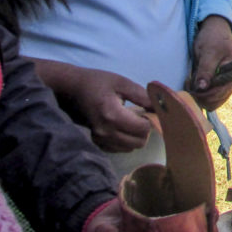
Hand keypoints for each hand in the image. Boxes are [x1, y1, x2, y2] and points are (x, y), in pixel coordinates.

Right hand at [34, 59, 152, 152]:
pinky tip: (122, 127)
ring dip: (136, 136)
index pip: (143, 129)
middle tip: (141, 116)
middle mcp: (106, 132)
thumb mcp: (121, 82)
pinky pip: (120, 149)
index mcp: (112, 115)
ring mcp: (100, 139)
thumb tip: (160, 107)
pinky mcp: (97, 143)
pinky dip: (126, 140)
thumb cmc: (97, 83)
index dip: (150, 120)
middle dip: (145, 130)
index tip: (147, 110)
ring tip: (131, 120)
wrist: (70, 90)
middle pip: (139, 142)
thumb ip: (142, 96)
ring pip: (130, 148)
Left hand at [188, 15, 231, 110]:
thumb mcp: (208, 52)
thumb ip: (206, 70)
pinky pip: (209, 98)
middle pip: (215, 101)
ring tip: (189, 82)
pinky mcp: (218, 86)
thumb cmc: (213, 38)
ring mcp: (225, 85)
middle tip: (187, 83)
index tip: (190, 86)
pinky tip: (193, 84)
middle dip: (199, 96)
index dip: (204, 95)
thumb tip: (202, 87)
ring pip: (211, 102)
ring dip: (198, 96)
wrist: (215, 31)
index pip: (219, 94)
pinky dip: (199, 95)